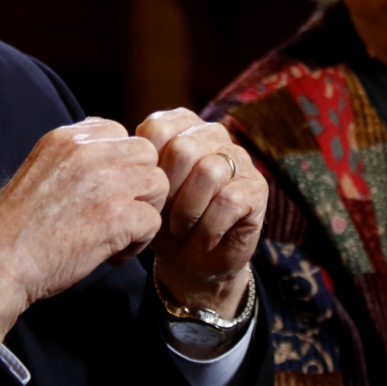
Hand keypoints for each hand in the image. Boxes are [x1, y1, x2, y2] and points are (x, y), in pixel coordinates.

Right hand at [0, 118, 168, 347]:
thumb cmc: (15, 227)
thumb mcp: (40, 170)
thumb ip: (74, 159)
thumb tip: (109, 160)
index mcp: (66, 138)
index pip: (119, 133)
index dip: (120, 165)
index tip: (104, 192)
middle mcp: (87, 152)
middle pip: (146, 154)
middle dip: (139, 185)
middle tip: (119, 213)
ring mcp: (104, 181)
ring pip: (158, 183)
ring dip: (144, 211)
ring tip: (118, 234)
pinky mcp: (116, 215)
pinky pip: (153, 220)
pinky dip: (139, 241)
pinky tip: (113, 253)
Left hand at [137, 109, 265, 319]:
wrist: (190, 260)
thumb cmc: (162, 219)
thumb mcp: (142, 193)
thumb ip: (137, 169)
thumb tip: (130, 158)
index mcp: (181, 126)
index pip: (158, 128)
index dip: (147, 166)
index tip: (145, 193)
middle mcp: (212, 133)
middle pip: (183, 149)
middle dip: (167, 190)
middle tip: (163, 214)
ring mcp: (239, 158)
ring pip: (209, 172)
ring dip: (188, 210)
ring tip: (181, 228)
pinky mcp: (257, 187)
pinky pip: (230, 200)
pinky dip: (209, 227)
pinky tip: (202, 239)